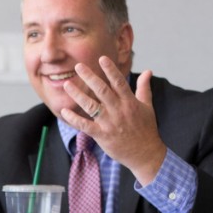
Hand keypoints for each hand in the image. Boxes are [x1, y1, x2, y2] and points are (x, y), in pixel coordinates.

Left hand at [60, 62, 166, 184]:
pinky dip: (74, 119)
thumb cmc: (146, 129)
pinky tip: (65, 111)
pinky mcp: (102, 136)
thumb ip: (144, 87)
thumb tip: (148, 71)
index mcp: (130, 102)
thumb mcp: (148, 106)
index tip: (101, 58)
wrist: (146, 154)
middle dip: (90, 77)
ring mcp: (110, 124)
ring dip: (78, 95)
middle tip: (78, 66)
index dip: (110, 70)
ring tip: (67, 84)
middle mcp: (119, 111)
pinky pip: (85, 126)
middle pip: (102, 91)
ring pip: (91, 106)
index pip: (119, 82)